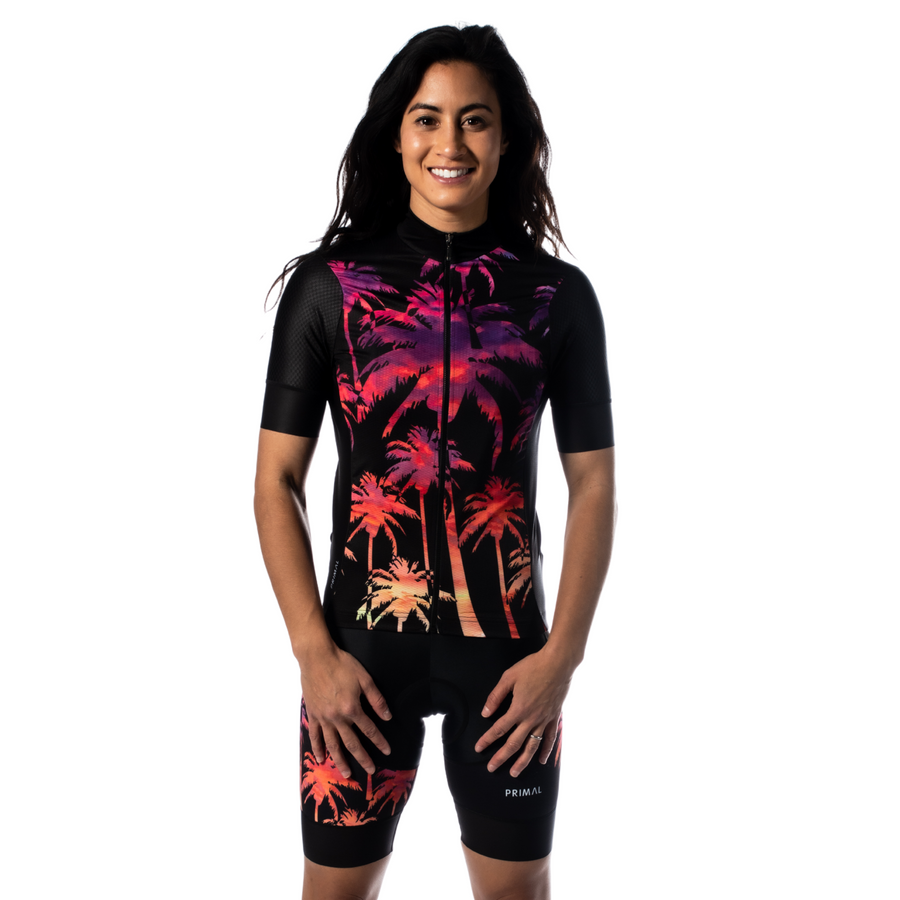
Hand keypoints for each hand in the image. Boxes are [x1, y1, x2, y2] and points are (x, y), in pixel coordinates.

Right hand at [300, 641, 391, 778]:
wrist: (316, 657)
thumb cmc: (342, 664)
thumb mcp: (364, 678)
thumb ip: (376, 699)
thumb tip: (387, 716)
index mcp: (352, 708)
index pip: (369, 729)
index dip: (379, 741)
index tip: (387, 751)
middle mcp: (337, 717)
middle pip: (352, 743)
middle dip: (362, 758)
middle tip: (370, 770)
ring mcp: (323, 717)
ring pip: (332, 744)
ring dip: (340, 760)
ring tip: (346, 773)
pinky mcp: (312, 714)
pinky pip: (315, 735)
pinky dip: (318, 748)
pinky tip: (321, 758)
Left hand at [474, 646, 573, 776]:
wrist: (558, 663)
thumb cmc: (533, 667)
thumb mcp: (509, 677)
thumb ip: (496, 696)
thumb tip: (485, 712)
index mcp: (518, 708)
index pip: (498, 729)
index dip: (487, 740)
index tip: (478, 748)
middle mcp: (531, 718)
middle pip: (514, 743)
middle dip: (501, 757)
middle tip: (491, 768)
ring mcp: (544, 720)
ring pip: (532, 746)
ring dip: (522, 761)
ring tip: (514, 772)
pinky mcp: (554, 717)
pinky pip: (550, 738)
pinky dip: (546, 751)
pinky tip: (542, 760)